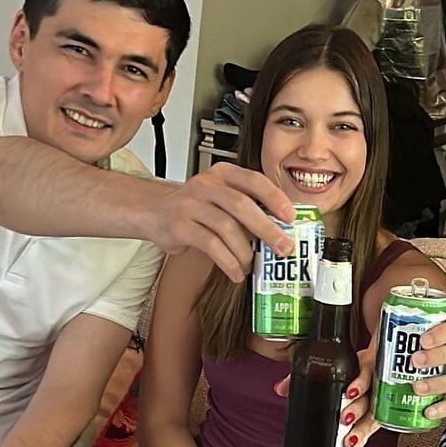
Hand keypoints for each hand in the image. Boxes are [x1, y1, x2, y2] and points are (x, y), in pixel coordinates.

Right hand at [152, 162, 294, 282]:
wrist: (155, 210)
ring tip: (252, 265)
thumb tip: (280, 232)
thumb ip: (247, 209)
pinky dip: (228, 262)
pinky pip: (211, 245)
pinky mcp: (179, 226)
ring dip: (245, 251)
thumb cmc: (196, 207)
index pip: (254, 180)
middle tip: (283, 247)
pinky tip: (236, 272)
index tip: (290, 216)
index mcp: (223, 174)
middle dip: (267, 229)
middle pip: (241, 205)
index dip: (275, 198)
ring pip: (226, 227)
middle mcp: (206, 185)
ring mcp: (190, 204)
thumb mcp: (222, 198)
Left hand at [273, 345, 380, 446]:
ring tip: (350, 442)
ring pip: (373, 417)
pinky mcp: (377, 416)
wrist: (371, 366)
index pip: (366, 374)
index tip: (348, 394)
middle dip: (357, 411)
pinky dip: (362, 441)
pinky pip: (371, 430)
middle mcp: (375, 386)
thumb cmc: (351, 368)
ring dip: (362, 431)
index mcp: (365, 369)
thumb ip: (306, 376)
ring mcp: (378, 403)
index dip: (359, 384)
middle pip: (369, 399)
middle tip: (344, 419)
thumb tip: (280, 389)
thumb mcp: (330, 368)